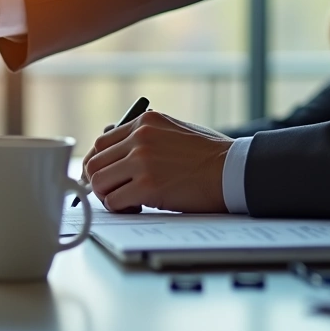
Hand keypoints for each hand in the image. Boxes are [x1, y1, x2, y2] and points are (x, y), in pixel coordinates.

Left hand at [80, 111, 231, 212]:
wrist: (235, 170)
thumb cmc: (209, 156)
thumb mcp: (175, 131)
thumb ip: (145, 136)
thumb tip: (115, 150)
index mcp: (145, 122)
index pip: (102, 142)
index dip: (100, 164)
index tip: (106, 177)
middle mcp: (140, 137)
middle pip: (94, 163)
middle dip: (100, 182)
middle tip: (114, 193)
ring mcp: (142, 160)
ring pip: (98, 182)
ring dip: (108, 197)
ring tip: (128, 201)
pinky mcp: (148, 185)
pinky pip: (114, 201)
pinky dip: (120, 209)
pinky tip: (137, 208)